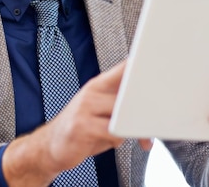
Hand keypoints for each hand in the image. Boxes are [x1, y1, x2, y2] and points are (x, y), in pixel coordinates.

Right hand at [2, 61, 152, 186]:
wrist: (51, 145)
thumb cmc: (83, 128)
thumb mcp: (101, 112)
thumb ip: (122, 107)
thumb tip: (151, 110)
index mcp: (99, 85)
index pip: (123, 69)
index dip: (140, 65)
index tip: (156, 63)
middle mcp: (92, 92)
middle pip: (128, 92)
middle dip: (144, 106)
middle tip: (157, 116)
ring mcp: (85, 108)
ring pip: (122, 113)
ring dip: (133, 128)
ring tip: (140, 137)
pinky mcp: (82, 127)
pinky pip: (112, 132)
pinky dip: (117, 140)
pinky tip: (111, 141)